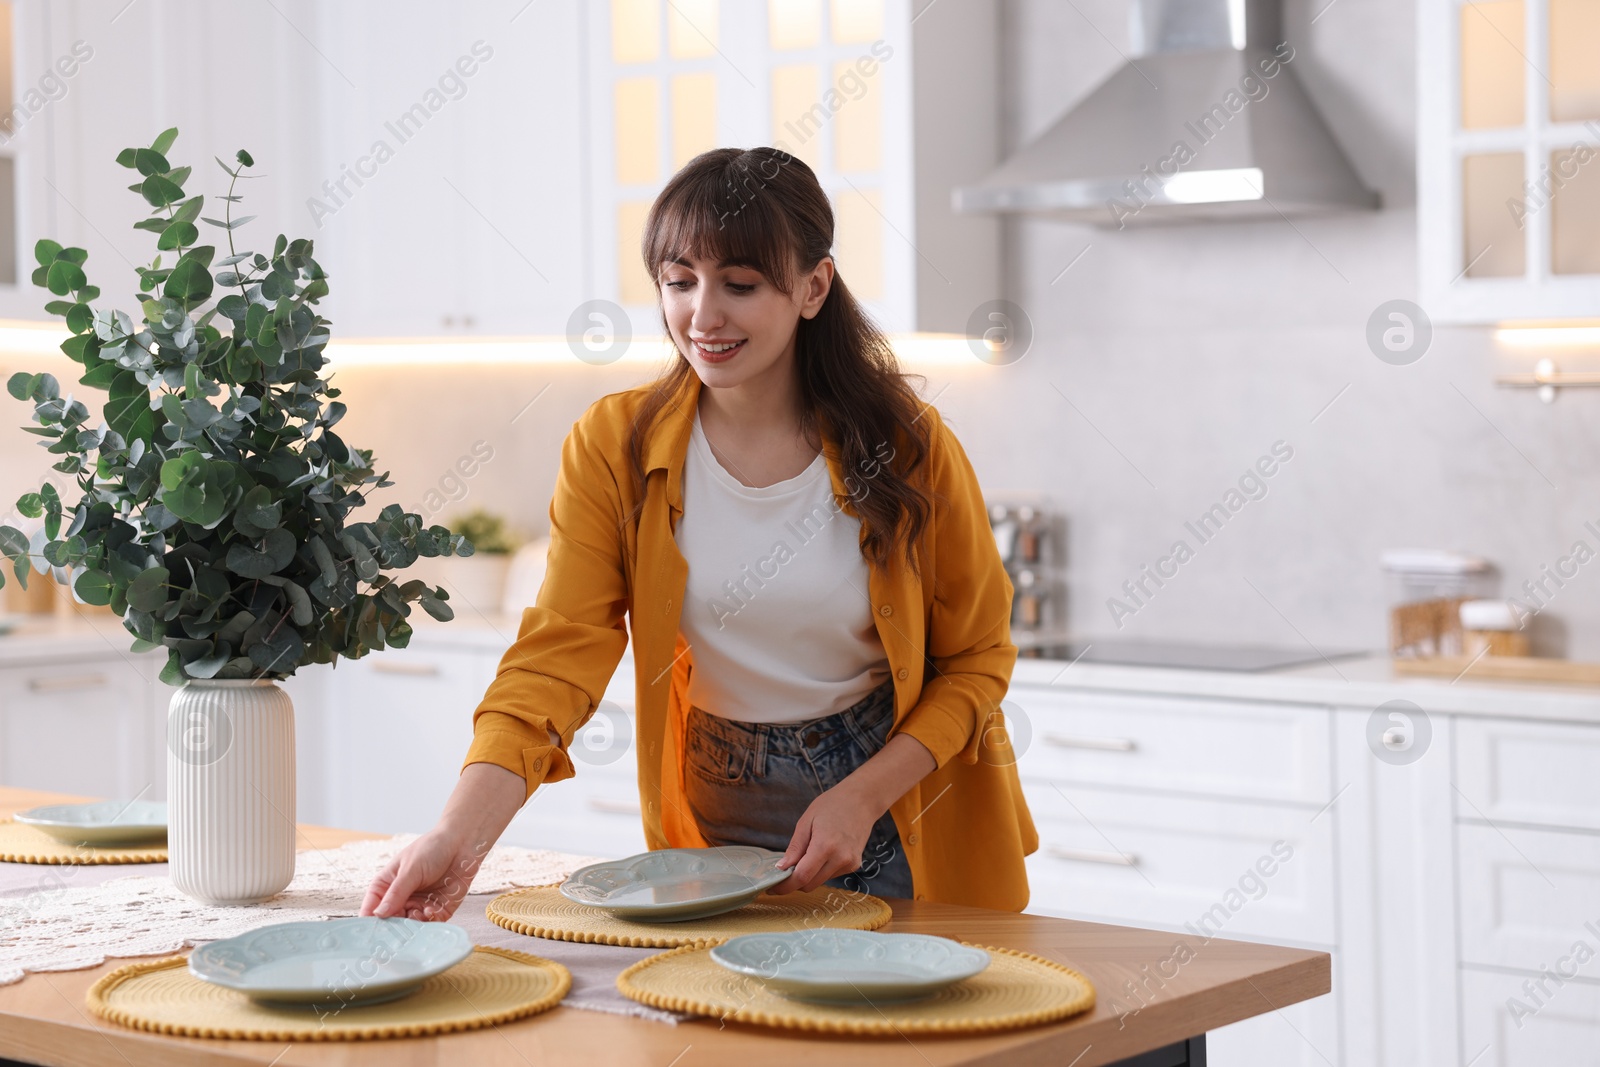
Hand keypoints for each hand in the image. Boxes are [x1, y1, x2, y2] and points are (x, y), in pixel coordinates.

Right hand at [360, 825, 490, 921]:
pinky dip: (429, 921)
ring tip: (416, 916)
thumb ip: (396, 893)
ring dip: (412, 926)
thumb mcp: (410, 869)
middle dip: (392, 929)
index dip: (369, 921)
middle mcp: (401, 898)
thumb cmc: (432, 848)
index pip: (372, 907)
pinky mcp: (438, 909)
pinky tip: (430, 911)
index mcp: (387, 885)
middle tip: (394, 934)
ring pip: (410, 926)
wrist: (462, 842)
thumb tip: (378, 914)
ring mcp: (419, 904)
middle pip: (391, 921)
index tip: (371, 933)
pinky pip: (430, 923)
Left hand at [767, 780, 879, 894]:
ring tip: (806, 854)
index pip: (802, 877)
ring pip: (820, 882)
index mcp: (825, 845)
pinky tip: (823, 852)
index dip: (785, 886)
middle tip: (784, 871)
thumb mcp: (806, 821)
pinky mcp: (854, 865)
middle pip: (810, 884)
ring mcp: (850, 863)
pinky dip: (821, 870)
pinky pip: (830, 875)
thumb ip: (795, 848)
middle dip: (794, 882)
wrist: (861, 801)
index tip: (772, 887)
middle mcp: (840, 858)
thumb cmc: (832, 805)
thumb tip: (781, 868)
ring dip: (808, 875)